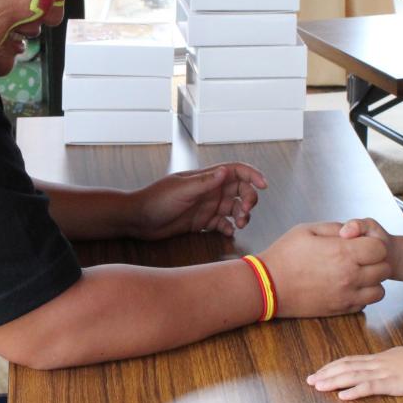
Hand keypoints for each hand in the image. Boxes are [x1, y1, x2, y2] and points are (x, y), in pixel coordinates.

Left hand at [132, 162, 266, 239]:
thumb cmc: (156, 199)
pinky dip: (229, 228)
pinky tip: (228, 232)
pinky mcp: (202, 222)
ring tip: (239, 224)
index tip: (263, 186)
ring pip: (234, 208)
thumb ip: (205, 182)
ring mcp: (207, 206)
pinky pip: (223, 223)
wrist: (139, 219)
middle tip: (245, 211)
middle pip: (240, 190)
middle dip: (249, 199)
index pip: (236, 171)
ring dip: (241, 215)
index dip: (252, 175)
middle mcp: (210, 190)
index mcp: (207, 178)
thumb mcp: (182, 190)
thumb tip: (225, 171)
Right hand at [259, 221, 390, 317]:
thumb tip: (352, 232)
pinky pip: (365, 304)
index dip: (372, 243)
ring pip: (379, 290)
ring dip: (372, 281)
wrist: (267, 286)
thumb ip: (335, 227)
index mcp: (343, 253)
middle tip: (359, 258)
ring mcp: (346, 295)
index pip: (380, 249)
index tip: (360, 243)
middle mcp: (350, 276)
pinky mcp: (340, 309)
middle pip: (384, 269)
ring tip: (356, 274)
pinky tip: (347, 287)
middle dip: (375, 261)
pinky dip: (362, 295)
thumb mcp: (308, 229)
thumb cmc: (285, 255)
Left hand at [306, 346, 402, 399]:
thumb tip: (384, 366)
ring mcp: (383, 373)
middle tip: (310, 380)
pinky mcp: (392, 384)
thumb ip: (392, 363)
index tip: (320, 371)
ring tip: (318, 386)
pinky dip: (354, 391)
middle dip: (326, 373)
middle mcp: (378, 363)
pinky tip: (342, 396)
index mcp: (380, 358)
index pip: (351, 360)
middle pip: (346, 366)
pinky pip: (369, 387)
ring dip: (333, 381)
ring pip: (352, 375)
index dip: (333, 366)